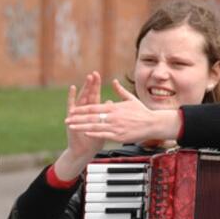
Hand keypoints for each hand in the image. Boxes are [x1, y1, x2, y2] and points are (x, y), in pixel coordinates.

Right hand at [53, 71, 104, 180]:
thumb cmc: (95, 141)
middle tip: (94, 73)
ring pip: (82, 98)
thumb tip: (112, 102)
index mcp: (93, 112)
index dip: (96, 86)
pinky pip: (71, 105)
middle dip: (91, 84)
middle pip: (88, 95)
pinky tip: (73, 88)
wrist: (85, 151)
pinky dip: (72, 97)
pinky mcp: (72, 117)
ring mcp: (77, 114)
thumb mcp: (104, 126)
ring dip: (85, 88)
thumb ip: (108, 115)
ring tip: (88, 78)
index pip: (95, 96)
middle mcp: (84, 111)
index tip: (99, 76)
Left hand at [65, 79, 181, 143]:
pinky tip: (85, 133)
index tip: (72, 110)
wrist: (153, 124)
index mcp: (114, 107)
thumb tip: (114, 82)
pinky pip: (103, 135)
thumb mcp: (130, 99)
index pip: (94, 107)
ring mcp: (115, 127)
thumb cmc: (142, 112)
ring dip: (81, 127)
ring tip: (71, 128)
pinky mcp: (119, 136)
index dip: (81, 109)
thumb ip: (120, 91)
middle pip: (91, 117)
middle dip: (77, 119)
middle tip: (67, 120)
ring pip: (94, 127)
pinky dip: (93, 134)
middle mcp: (113, 117)